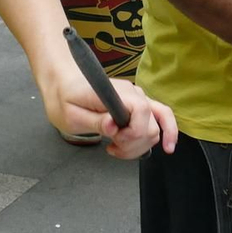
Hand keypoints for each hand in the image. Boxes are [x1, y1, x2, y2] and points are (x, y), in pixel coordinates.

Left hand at [35, 60, 178, 158]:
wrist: (64, 85)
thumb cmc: (65, 98)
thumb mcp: (71, 115)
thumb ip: (95, 121)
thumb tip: (114, 127)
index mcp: (116, 92)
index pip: (141, 111)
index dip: (133, 133)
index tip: (114, 141)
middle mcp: (133, 93)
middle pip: (151, 125)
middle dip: (134, 144)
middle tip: (112, 146)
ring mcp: (138, 99)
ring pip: (155, 128)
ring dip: (140, 145)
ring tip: (117, 147)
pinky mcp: (140, 106)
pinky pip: (161, 120)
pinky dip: (165, 134)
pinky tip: (167, 147)